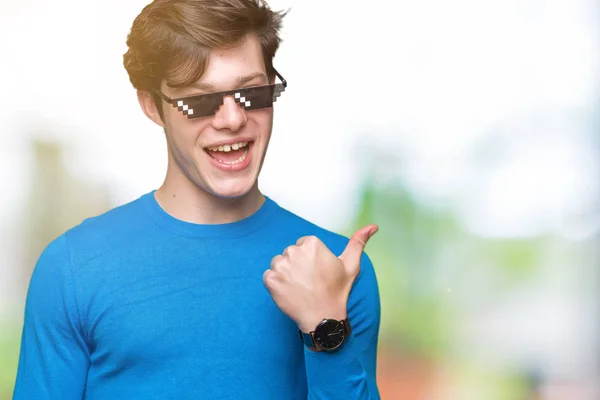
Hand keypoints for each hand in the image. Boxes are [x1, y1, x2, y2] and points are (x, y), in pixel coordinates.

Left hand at [262, 224, 377, 332]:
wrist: (323, 319)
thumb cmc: (337, 292)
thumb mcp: (351, 266)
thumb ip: (358, 242)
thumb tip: (374, 226)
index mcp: (313, 244)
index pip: (303, 244)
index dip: (310, 259)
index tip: (317, 272)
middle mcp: (295, 251)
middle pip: (290, 253)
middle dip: (297, 265)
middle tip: (309, 281)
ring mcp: (281, 266)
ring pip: (278, 263)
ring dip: (285, 273)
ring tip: (299, 287)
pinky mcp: (270, 280)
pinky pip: (269, 276)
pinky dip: (275, 284)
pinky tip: (289, 292)